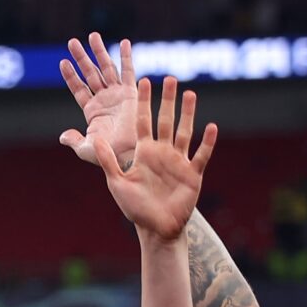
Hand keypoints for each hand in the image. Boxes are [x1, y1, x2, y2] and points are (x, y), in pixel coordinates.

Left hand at [57, 32, 140, 172]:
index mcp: (92, 110)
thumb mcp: (85, 149)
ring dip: (99, 52)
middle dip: (82, 57)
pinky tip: (123, 43)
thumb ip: (74, 140)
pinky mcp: (131, 93)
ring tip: (92, 35)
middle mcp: (104, 99)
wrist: (127, 154)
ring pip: (106, 68)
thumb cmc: (107, 155)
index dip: (71, 75)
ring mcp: (117, 94)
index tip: (62, 62)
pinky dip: (126, 57)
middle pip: (90, 73)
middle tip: (72, 41)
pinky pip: (128, 72)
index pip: (78, 88)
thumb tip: (62, 136)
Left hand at [98, 77, 216, 244]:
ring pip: (184, 132)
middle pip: (165, 121)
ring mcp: (178, 161)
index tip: (144, 82)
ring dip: (188, 114)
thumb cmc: (134, 207)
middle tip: (170, 78)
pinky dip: (206, 142)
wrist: (155, 227)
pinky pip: (201, 155)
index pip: (143, 122)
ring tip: (190, 93)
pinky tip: (212, 126)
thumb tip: (94, 139)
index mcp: (143, 153)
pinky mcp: (192, 174)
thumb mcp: (116, 182)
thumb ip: (107, 160)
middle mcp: (162, 153)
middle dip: (167, 101)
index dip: (144, 103)